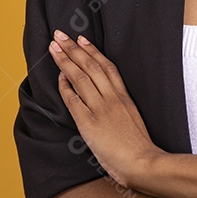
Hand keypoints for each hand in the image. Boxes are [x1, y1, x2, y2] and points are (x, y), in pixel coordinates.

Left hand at [49, 29, 164, 188]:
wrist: (143, 163)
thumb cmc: (140, 148)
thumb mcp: (134, 121)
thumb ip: (122, 109)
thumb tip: (111, 104)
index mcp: (125, 97)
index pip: (107, 67)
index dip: (93, 51)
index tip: (82, 39)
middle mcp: (112, 98)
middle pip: (91, 66)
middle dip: (74, 49)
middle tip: (60, 34)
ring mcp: (100, 109)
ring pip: (80, 77)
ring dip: (65, 60)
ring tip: (54, 47)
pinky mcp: (89, 122)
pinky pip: (73, 99)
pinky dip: (65, 86)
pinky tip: (59, 77)